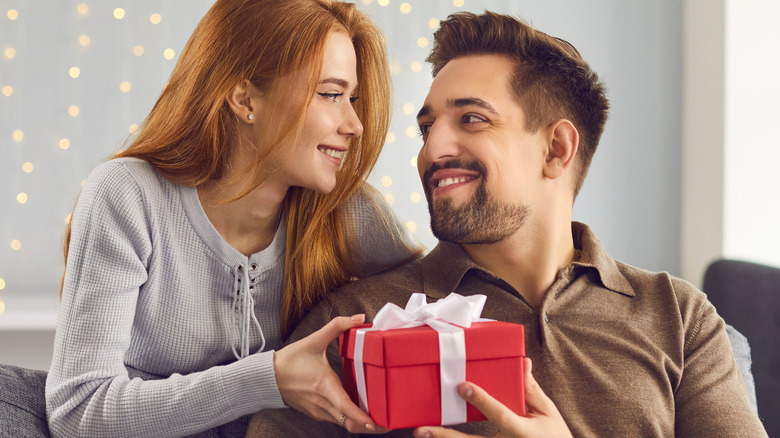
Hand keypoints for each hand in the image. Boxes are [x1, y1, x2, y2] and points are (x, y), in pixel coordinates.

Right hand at [274, 314, 378, 433]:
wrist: (267, 376)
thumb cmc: (290, 360)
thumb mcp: (314, 340)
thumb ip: (338, 326)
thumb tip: (360, 318)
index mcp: (324, 386)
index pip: (345, 407)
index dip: (361, 418)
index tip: (375, 424)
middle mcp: (322, 403)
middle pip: (349, 423)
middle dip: (369, 425)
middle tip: (387, 424)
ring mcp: (318, 411)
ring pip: (343, 423)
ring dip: (359, 423)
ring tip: (378, 419)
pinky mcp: (315, 413)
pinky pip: (336, 419)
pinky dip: (348, 419)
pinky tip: (358, 412)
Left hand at [413, 358, 571, 437]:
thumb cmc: (554, 436)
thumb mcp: (547, 413)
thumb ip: (531, 390)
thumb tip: (522, 362)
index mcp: (523, 432)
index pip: (499, 414)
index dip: (481, 400)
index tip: (462, 386)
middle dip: (446, 437)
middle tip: (422, 429)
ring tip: (421, 433)